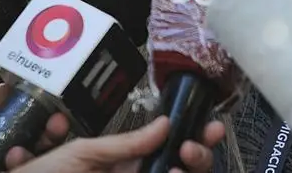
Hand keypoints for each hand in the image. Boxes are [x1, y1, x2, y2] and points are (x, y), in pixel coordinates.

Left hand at [0, 85, 69, 172]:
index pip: (10, 101)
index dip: (28, 100)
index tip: (42, 103)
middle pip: (25, 131)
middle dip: (44, 127)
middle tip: (53, 127)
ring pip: (19, 157)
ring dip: (31, 153)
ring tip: (22, 153)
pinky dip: (14, 171)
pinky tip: (15, 168)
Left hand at [9, 116, 224, 172]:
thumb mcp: (82, 154)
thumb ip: (125, 143)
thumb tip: (164, 124)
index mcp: (121, 168)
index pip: (166, 151)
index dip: (191, 138)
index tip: (210, 126)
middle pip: (180, 168)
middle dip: (199, 154)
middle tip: (200, 143)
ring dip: (193, 167)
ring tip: (186, 159)